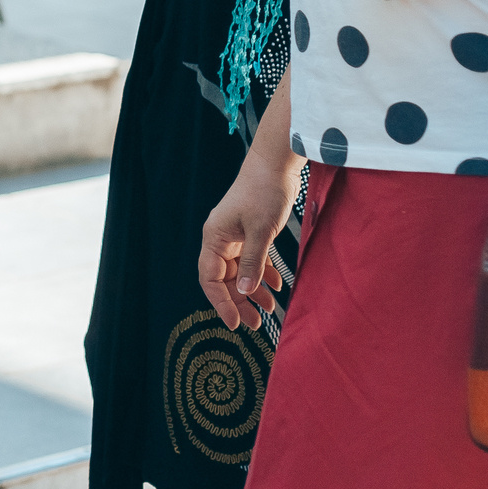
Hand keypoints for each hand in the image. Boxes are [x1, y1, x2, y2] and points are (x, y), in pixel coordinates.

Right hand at [198, 154, 296, 329]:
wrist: (276, 165)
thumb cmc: (264, 192)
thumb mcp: (261, 231)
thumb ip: (253, 263)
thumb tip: (246, 292)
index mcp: (215, 238)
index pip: (210, 278)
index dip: (221, 302)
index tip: (234, 322)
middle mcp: (221, 239)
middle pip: (226, 279)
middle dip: (239, 301)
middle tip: (256, 324)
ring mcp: (236, 236)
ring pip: (241, 272)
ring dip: (254, 291)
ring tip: (269, 309)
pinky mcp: (251, 232)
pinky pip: (253, 260)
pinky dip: (264, 273)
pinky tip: (277, 285)